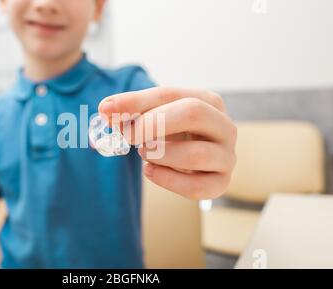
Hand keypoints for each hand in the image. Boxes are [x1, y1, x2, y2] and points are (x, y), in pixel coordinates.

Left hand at [98, 87, 236, 199]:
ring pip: (195, 153)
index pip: (170, 94)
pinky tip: (151, 171)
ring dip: (161, 154)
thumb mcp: (155, 116)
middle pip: (193, 113)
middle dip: (153, 124)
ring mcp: (227, 156)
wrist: (197, 157)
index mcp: (208, 101)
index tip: (107, 110)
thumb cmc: (176, 132)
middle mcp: (224, 126)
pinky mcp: (221, 183)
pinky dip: (169, 181)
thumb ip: (132, 110)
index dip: (136, 102)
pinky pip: (198, 187)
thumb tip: (105, 109)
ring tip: (144, 153)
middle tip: (128, 135)